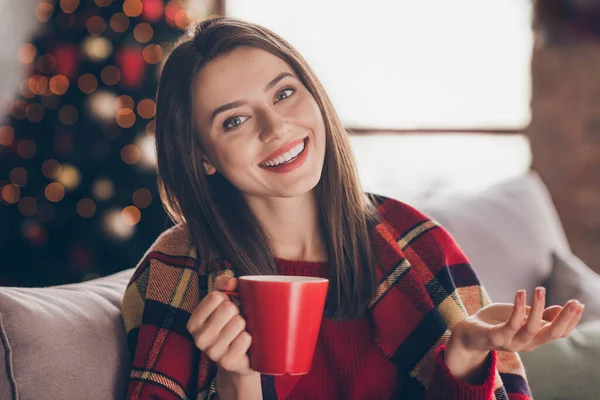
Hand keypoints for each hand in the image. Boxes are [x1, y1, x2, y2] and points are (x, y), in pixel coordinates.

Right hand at [186, 275, 254, 375]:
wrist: (239, 357)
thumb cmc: (229, 323)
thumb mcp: (223, 301)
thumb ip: (224, 283)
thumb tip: (232, 282)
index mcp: (193, 323)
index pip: (215, 297)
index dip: (227, 299)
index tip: (226, 309)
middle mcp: (199, 339)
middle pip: (228, 308)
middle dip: (237, 311)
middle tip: (234, 322)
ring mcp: (213, 353)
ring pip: (238, 322)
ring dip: (244, 325)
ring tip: (238, 333)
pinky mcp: (228, 362)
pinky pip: (245, 339)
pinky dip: (249, 339)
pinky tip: (243, 345)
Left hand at [452, 287, 584, 352]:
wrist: (466, 333)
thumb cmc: (494, 322)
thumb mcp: (519, 316)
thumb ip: (537, 315)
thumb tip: (559, 309)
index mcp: (533, 338)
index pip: (558, 333)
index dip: (570, 320)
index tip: (579, 304)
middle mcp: (526, 343)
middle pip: (552, 334)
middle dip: (565, 318)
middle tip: (574, 302)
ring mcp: (511, 342)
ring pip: (533, 328)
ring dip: (539, 308)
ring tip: (540, 289)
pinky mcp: (496, 337)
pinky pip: (511, 323)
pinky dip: (518, 308)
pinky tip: (520, 292)